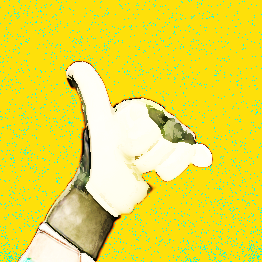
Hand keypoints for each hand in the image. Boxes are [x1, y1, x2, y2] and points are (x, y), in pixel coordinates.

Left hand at [65, 62, 211, 216]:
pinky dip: (181, 164)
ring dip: (157, 165)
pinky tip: (176, 167)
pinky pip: (188, 153)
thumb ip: (91, 93)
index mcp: (136, 109)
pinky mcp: (172, 155)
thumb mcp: (98, 124)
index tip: (120, 146)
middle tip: (127, 159)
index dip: (138, 142)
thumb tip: (72, 68)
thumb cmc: (101, 159)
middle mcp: (151, 118)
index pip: (154, 126)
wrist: (107, 193)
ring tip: (137, 166)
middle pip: (168, 137)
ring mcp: (163, 137)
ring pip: (179, 148)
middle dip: (147, 156)